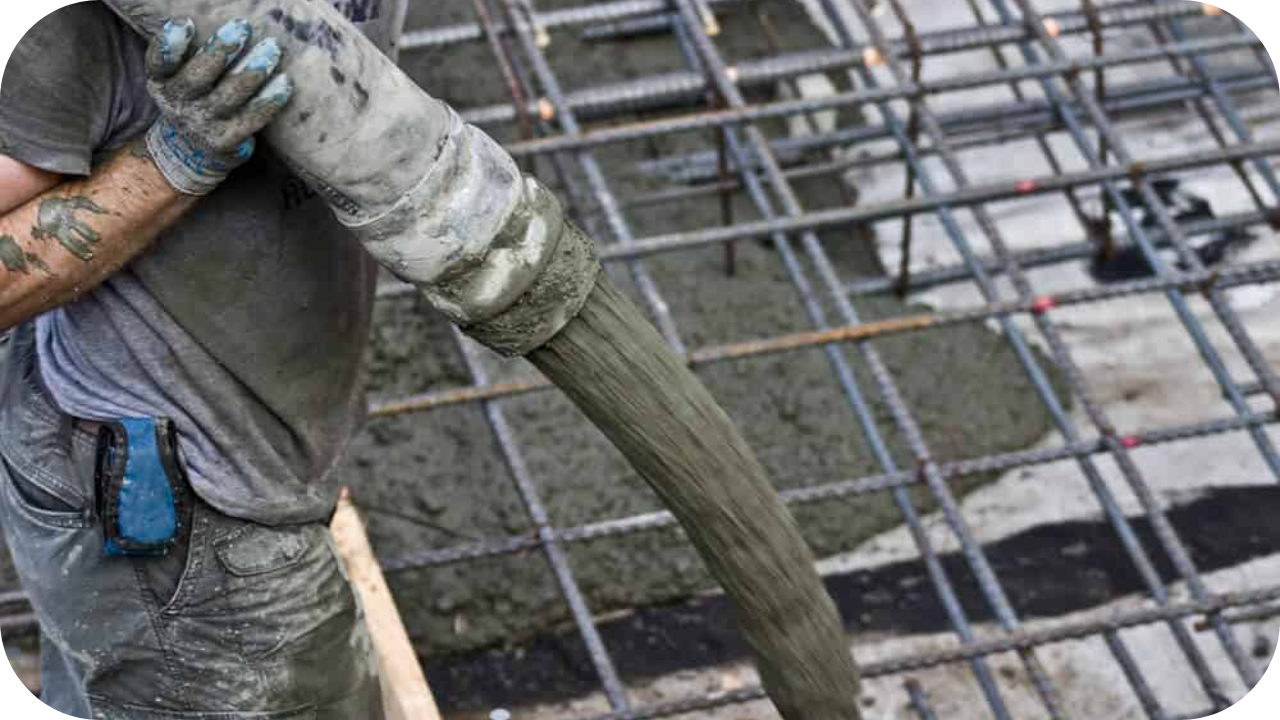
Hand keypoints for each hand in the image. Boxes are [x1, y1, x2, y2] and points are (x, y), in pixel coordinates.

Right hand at [143, 18, 294, 195]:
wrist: (189, 152)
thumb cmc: (191, 98)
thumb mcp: (175, 76)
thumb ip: (188, 52)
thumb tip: (216, 20)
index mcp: (161, 81)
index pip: (158, 61)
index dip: (170, 44)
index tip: (186, 23)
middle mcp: (177, 103)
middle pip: (198, 75)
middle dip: (222, 50)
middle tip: (243, 27)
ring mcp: (202, 124)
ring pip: (229, 95)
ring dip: (252, 70)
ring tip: (272, 49)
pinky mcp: (227, 140)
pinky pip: (252, 118)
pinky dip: (270, 100)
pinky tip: (285, 82)